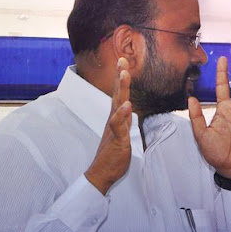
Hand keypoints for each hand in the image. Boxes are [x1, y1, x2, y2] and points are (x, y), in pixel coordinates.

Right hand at [85, 57, 132, 194]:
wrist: (102, 172)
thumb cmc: (112, 154)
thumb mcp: (122, 133)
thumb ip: (125, 120)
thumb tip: (128, 109)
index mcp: (116, 117)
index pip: (119, 94)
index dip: (121, 78)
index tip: (123, 62)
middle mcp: (113, 119)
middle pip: (117, 94)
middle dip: (120, 76)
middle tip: (122, 59)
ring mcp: (114, 128)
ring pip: (117, 104)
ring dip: (121, 89)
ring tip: (124, 74)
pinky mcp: (116, 139)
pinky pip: (119, 125)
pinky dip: (122, 114)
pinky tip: (127, 105)